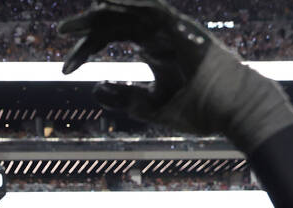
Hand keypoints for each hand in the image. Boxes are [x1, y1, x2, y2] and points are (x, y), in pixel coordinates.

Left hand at [58, 0, 292, 150]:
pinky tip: (109, 4)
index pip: (111, 37)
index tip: (66, 69)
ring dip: (105, 10)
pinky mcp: (183, 30)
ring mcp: (171, 29)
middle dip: (87, 25)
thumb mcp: (150, 106)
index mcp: (152, 47)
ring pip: (132, 10)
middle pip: (116, 20)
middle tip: (60, 31)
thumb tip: (96, 89)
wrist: (232, 111)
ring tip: (80, 16)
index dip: (86, 49)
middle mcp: (159, 34)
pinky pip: (154, 10)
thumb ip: (124, 97)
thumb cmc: (198, 110)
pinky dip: (133, 4)